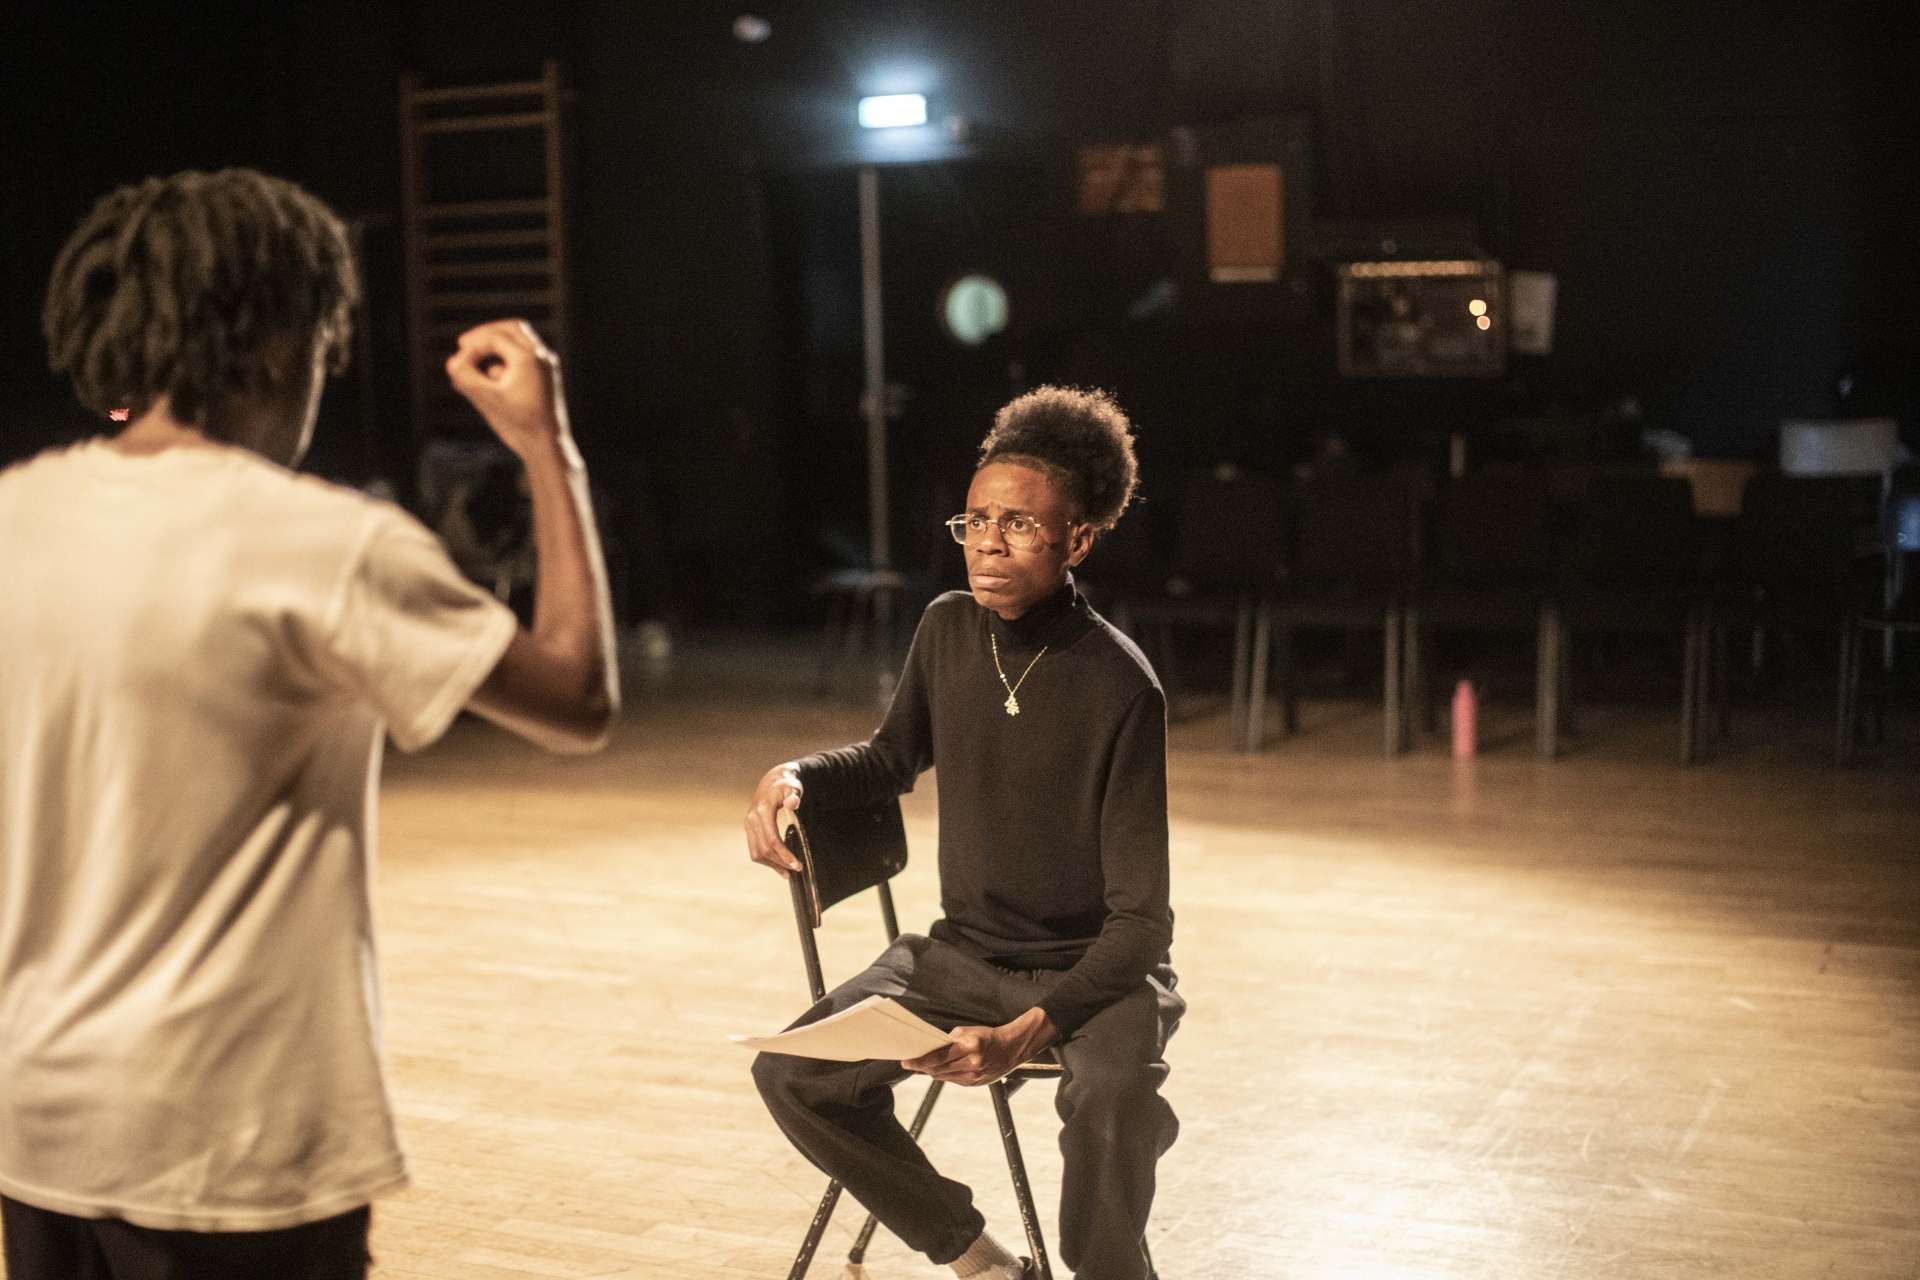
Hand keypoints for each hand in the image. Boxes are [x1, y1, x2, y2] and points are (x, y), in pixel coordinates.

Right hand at [444, 319, 570, 459]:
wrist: (548, 445)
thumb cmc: (519, 424)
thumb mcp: (486, 400)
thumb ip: (466, 378)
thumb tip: (452, 363)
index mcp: (529, 358)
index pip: (494, 338)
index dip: (471, 348)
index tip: (456, 364)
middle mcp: (542, 356)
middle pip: (511, 328)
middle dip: (485, 334)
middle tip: (464, 344)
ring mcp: (547, 365)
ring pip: (520, 340)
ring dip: (496, 345)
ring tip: (475, 361)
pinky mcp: (546, 376)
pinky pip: (525, 355)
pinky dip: (506, 359)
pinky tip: (491, 377)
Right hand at [743, 762, 803, 875]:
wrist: (772, 783)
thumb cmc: (785, 786)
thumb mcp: (793, 787)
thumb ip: (794, 795)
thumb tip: (793, 804)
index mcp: (762, 810)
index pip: (772, 839)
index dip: (784, 854)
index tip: (797, 865)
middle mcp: (752, 819)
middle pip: (764, 849)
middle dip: (781, 862)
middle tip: (797, 869)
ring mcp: (748, 825)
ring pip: (757, 853)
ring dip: (772, 864)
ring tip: (788, 872)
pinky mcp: (749, 830)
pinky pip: (754, 850)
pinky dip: (766, 861)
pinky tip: (778, 866)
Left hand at [902, 1007, 1056, 1086]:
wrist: (1012, 1048)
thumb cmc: (989, 1036)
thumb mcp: (969, 1031)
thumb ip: (950, 1040)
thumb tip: (932, 1048)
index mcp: (970, 1047)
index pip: (938, 1056)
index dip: (919, 1060)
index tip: (906, 1061)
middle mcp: (972, 1063)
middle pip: (938, 1068)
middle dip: (922, 1066)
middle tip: (909, 1063)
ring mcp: (974, 1076)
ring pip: (944, 1076)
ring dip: (931, 1071)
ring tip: (921, 1066)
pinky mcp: (975, 1084)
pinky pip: (953, 1080)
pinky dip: (944, 1074)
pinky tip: (937, 1070)